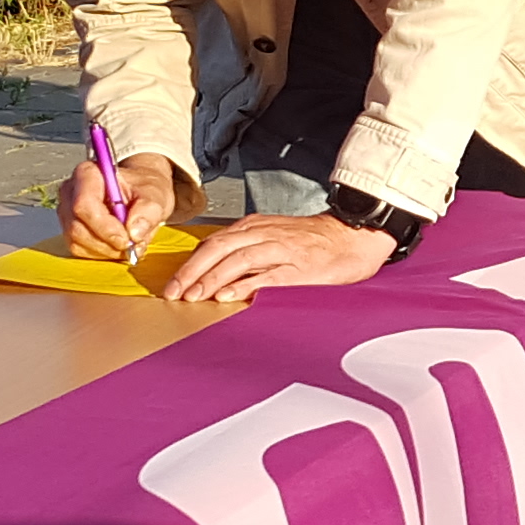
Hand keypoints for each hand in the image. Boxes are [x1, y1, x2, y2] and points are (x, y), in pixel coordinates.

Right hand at [62, 152, 192, 262]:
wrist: (139, 192)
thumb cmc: (144, 189)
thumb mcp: (155, 195)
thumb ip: (148, 211)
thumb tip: (135, 232)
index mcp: (88, 174)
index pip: (84, 204)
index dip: (104, 227)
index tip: (127, 240)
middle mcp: (71, 191)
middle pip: (77, 227)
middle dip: (107, 243)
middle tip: (132, 246)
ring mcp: (67, 211)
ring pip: (76, 241)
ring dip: (106, 250)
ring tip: (128, 244)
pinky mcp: (68, 229)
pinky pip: (78, 249)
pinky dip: (101, 253)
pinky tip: (117, 245)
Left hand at [160, 211, 397, 305]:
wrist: (352, 237)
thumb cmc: (312, 243)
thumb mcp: (272, 239)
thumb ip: (245, 253)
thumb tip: (213, 276)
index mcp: (254, 227)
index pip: (213, 243)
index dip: (189, 264)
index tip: (172, 285)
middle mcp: (264, 234)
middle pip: (218, 248)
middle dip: (192, 272)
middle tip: (174, 293)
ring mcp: (281, 250)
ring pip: (237, 259)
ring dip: (211, 278)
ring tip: (194, 296)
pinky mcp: (299, 267)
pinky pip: (267, 275)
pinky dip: (245, 285)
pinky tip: (228, 295)